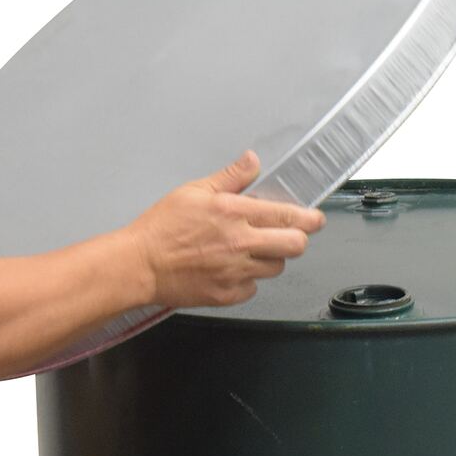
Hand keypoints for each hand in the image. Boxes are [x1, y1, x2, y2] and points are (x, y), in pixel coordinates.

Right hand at [123, 150, 324, 308]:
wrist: (140, 264)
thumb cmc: (162, 226)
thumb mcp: (194, 190)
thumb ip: (230, 177)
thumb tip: (253, 161)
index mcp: (234, 214)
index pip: (287, 216)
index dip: (309, 218)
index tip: (315, 219)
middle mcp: (240, 244)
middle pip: (294, 246)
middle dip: (298, 239)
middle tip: (290, 235)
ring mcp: (236, 273)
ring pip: (275, 268)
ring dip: (270, 258)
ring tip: (250, 250)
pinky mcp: (227, 295)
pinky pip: (253, 288)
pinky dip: (248, 279)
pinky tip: (231, 268)